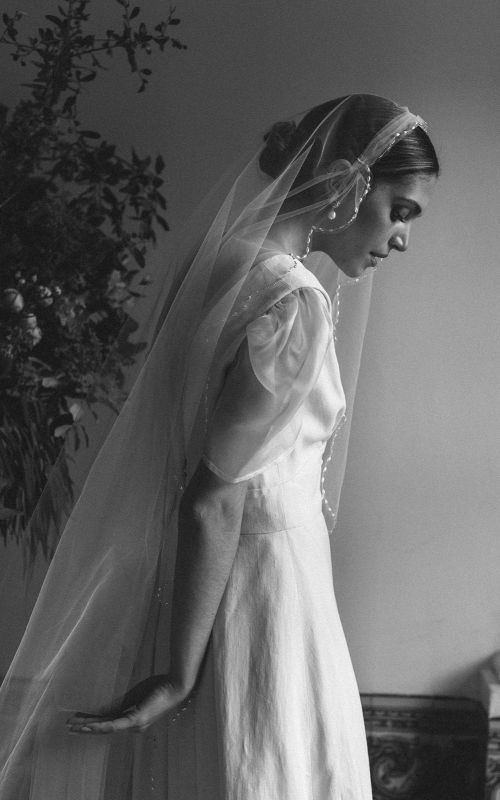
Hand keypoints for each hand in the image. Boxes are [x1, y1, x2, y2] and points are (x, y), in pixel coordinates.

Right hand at [66, 675, 186, 734]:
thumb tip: (108, 695)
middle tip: (68, 728)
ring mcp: (135, 724)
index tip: (76, 720)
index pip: (107, 722)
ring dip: (88, 728)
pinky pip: (115, 724)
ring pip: (106, 728)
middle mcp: (132, 725)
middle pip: (104, 728)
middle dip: (85, 728)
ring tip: (72, 727)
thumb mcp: (137, 692)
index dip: (91, 722)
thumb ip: (124, 698)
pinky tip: (89, 725)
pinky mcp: (137, 719)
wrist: (177, 685)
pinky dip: (100, 725)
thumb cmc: (160, 686)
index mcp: (132, 719)